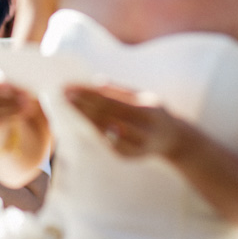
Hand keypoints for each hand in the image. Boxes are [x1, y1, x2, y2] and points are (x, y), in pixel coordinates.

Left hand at [64, 83, 184, 157]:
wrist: (174, 140)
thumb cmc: (153, 112)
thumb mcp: (144, 97)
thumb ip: (121, 91)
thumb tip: (96, 81)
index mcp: (147, 111)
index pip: (111, 101)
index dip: (89, 94)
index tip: (72, 86)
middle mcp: (142, 130)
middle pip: (105, 116)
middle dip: (82, 105)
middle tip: (64, 94)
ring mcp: (135, 146)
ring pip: (103, 130)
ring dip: (84, 117)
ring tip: (68, 104)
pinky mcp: (128, 156)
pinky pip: (106, 143)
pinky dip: (93, 131)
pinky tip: (81, 121)